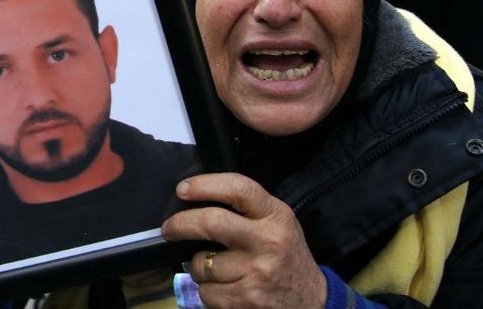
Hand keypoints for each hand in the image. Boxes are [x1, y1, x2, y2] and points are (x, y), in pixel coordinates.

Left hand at [162, 173, 325, 308]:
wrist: (312, 301)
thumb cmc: (287, 256)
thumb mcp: (278, 223)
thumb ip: (248, 210)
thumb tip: (197, 200)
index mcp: (276, 215)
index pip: (238, 189)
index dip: (205, 185)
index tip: (183, 189)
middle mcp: (268, 241)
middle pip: (211, 222)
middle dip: (180, 224)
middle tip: (169, 228)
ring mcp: (257, 272)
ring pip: (201, 263)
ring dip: (197, 266)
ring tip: (216, 268)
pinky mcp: (247, 299)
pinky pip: (206, 292)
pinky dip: (207, 291)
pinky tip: (225, 288)